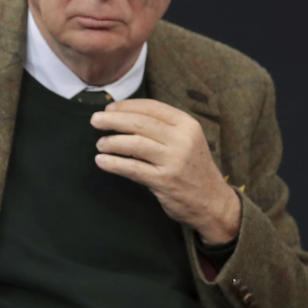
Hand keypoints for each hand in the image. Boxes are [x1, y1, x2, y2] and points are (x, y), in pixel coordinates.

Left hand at [91, 98, 240, 243]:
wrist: (213, 201)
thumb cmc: (192, 168)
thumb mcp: (186, 140)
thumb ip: (162, 127)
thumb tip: (121, 115)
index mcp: (187, 125)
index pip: (151, 107)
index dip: (126, 106)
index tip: (108, 108)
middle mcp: (183, 139)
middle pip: (139, 123)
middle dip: (112, 120)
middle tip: (95, 121)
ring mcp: (174, 160)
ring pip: (134, 144)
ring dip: (111, 142)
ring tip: (100, 144)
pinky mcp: (165, 181)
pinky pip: (132, 168)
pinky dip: (113, 163)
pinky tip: (101, 161)